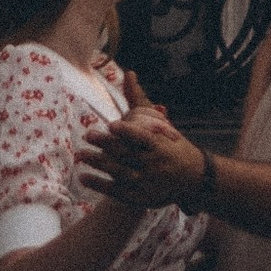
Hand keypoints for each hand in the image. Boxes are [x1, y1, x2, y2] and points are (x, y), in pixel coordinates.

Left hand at [81, 103, 205, 209]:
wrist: (190, 178)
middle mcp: (155, 164)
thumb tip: (129, 73)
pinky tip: (84, 176)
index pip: (144, 138)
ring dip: (98, 164)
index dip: (128, 132)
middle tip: (87, 136)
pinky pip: (117, 191)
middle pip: (128, 155)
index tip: (111, 125)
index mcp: (161, 145)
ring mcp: (148, 182)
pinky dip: (99, 184)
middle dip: (106, 145)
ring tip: (80, 155)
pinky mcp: (140, 197)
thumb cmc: (169, 144)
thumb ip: (140, 101)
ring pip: (120, 172)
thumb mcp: (159, 123)